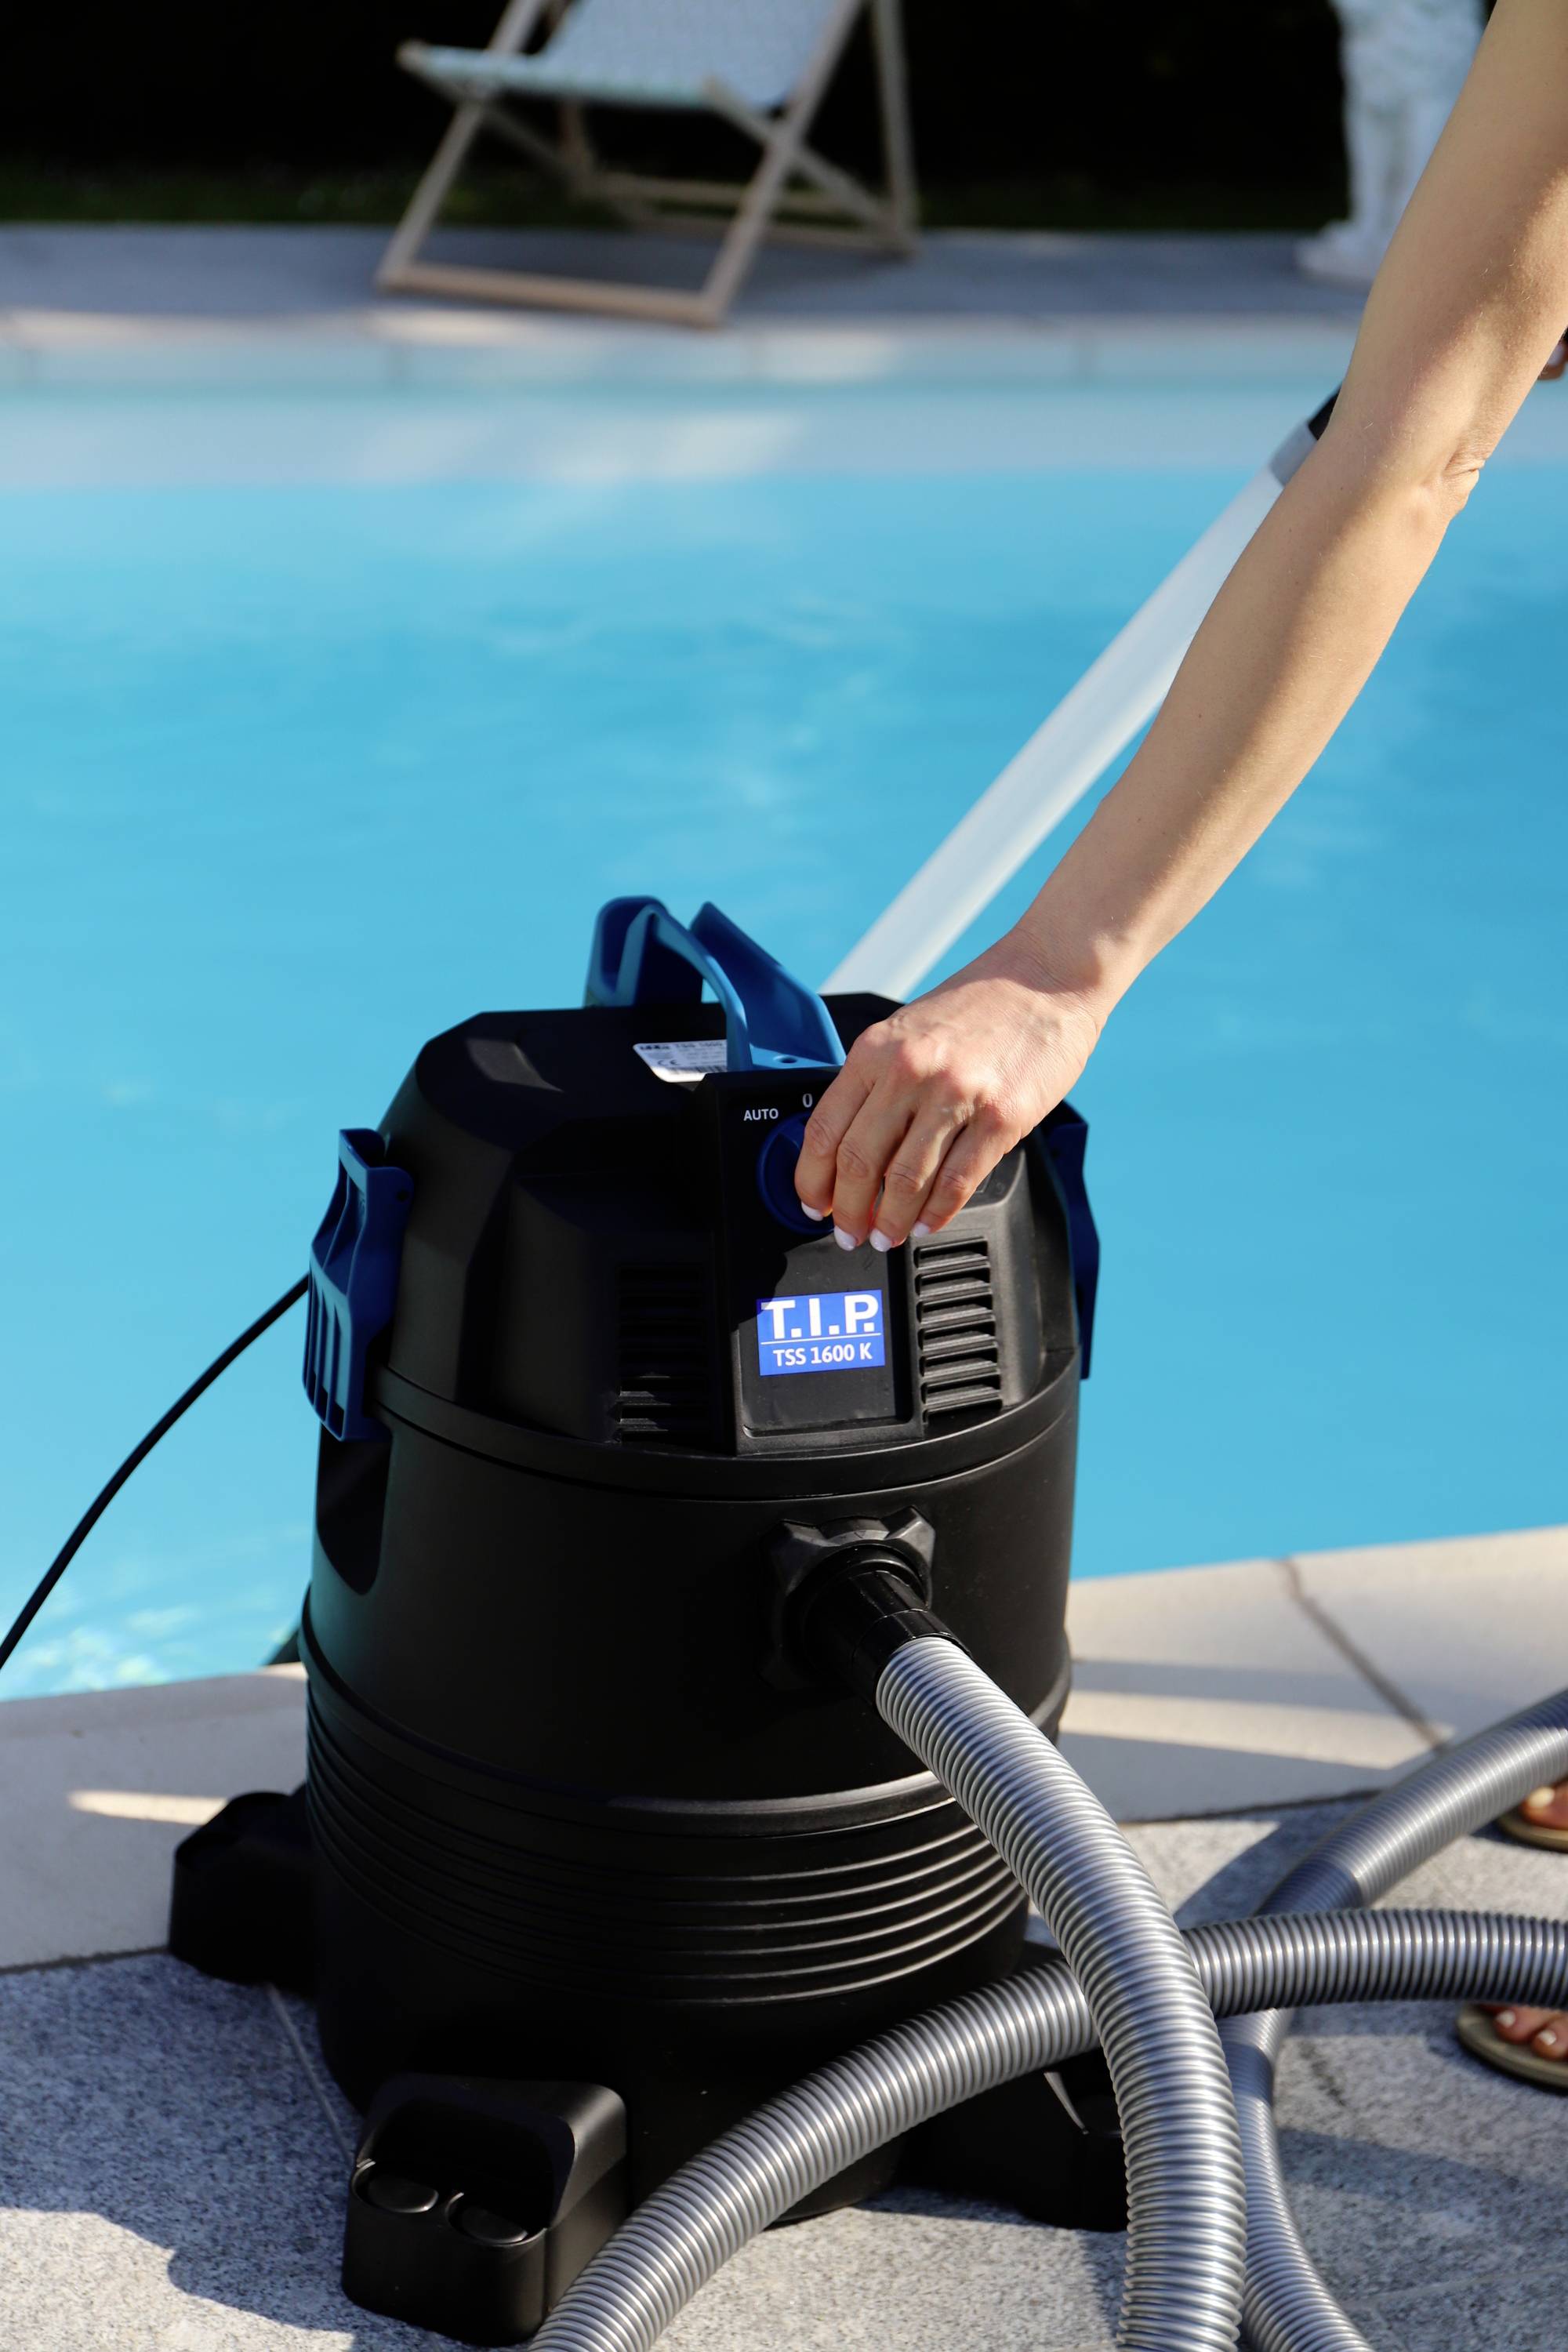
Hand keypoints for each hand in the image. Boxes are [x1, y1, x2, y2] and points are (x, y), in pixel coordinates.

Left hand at [794, 932, 1106, 1251]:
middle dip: (847, 1211)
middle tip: (849, 1233)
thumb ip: (879, 1081)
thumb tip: (852, 1146)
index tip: (813, 1204)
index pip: (824, 1129)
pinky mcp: (1000, 1117)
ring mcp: (956, 1094)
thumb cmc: (983, 1002)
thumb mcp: (908, 1029)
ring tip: (886, 1235)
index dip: (812, 1180)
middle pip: (859, 1163)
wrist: (1048, 975)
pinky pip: (957, 1181)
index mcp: (876, 1049)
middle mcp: (910, 1070)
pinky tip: (928, 1223)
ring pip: (905, 1181)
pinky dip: (937, 1212)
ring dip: (891, 1221)